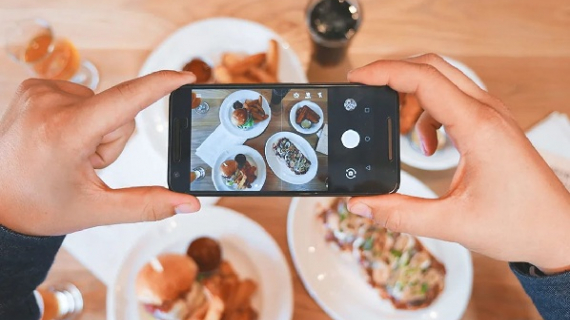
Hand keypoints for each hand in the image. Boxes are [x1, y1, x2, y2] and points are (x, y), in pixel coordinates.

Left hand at [0, 71, 199, 235]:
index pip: (126, 100)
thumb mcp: (97, 209)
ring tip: (69, 153)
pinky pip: (82, 97)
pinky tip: (60, 139)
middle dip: (113, 140)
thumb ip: (148, 205)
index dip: (160, 86)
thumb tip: (188, 204)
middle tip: (84, 164)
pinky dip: (81, 119)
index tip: (185, 76)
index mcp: (65, 133)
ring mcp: (39, 92)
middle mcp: (49, 103)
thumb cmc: (38, 207)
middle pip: (118, 112)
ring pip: (102, 105)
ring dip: (96, 130)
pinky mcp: (35, 87)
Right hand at [347, 54, 569, 272]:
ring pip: (441, 81)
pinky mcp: (490, 124)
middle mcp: (486, 112)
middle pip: (431, 68)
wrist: (558, 231)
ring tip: (397, 130)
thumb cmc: (521, 223)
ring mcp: (490, 115)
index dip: (384, 73)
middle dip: (393, 76)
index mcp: (477, 127)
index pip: (424, 79)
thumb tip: (362, 204)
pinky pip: (451, 100)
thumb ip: (400, 214)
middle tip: (367, 94)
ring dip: (411, 97)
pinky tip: (427, 145)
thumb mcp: (452, 223)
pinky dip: (427, 114)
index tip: (357, 79)